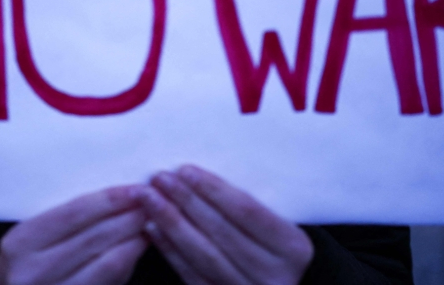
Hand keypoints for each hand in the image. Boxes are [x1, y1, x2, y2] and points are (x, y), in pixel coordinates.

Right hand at [0, 185, 148, 284]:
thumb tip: (117, 197)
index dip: (110, 199)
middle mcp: (33, 272)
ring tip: (151, 223)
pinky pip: (112, 282)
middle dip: (129, 217)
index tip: (134, 189)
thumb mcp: (32, 239)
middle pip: (95, 237)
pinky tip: (137, 248)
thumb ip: (66, 220)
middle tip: (152, 203)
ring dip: (136, 239)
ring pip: (110, 262)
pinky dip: (129, 263)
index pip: (74, 213)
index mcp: (21, 244)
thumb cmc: (29, 264)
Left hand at [137, 166, 313, 284]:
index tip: (185, 169)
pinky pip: (193, 276)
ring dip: (173, 224)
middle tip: (159, 179)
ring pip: (204, 255)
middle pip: (222, 232)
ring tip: (150, 200)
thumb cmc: (274, 245)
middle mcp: (274, 275)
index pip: (246, 211)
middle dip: (186, 202)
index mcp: (293, 248)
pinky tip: (154, 229)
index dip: (213, 189)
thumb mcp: (277, 225)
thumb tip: (197, 175)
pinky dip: (171, 251)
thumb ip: (248, 207)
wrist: (281, 283)